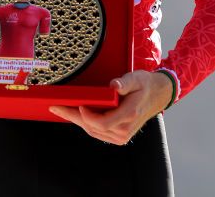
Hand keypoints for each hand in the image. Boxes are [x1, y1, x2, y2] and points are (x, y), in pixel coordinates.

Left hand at [48, 70, 172, 144]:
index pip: (102, 122)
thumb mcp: (137, 78)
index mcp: (129, 116)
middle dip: (73, 117)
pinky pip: (97, 131)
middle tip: (56, 107)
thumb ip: (124, 83)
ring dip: (76, 120)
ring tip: (61, 110)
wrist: (157, 95)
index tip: (79, 104)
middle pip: (93, 128)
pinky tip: (74, 114)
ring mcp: (121, 135)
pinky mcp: (118, 136)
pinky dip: (84, 123)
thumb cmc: (145, 86)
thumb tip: (114, 86)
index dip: (88, 116)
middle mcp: (124, 130)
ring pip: (92, 131)